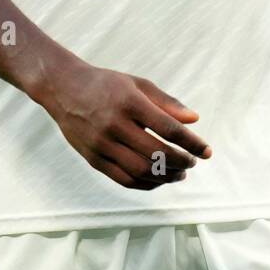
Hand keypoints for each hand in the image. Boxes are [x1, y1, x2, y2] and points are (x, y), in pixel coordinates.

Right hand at [39, 58, 211, 189]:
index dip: (192, 143)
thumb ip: (167, 103)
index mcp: (129, 102)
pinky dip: (146, 184)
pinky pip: (124, 179)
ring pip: (141, 171)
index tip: (206, 151)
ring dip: (166, 177)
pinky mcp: (92, 158)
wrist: (63, 88)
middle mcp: (114, 125)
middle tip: (192, 162)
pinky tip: (159, 180)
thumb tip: (195, 120)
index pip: (169, 129)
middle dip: (181, 162)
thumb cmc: (107, 85)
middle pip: (157, 153)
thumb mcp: (138, 85)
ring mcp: (101, 144)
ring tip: (179, 174)